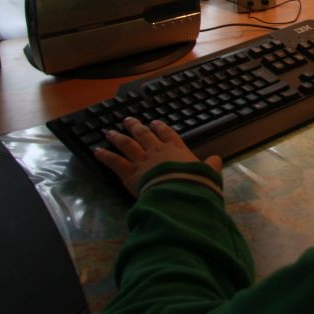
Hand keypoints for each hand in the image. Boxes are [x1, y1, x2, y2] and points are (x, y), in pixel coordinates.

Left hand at [94, 117, 221, 196]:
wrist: (178, 192)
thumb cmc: (194, 183)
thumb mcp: (208, 174)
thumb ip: (211, 166)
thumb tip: (217, 160)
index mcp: (176, 150)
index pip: (168, 134)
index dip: (161, 128)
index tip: (154, 123)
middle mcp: (157, 151)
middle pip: (144, 135)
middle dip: (136, 127)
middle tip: (128, 120)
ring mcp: (142, 161)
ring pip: (127, 145)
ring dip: (118, 137)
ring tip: (109, 132)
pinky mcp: (129, 173)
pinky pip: (115, 162)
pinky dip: (105, 156)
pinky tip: (96, 151)